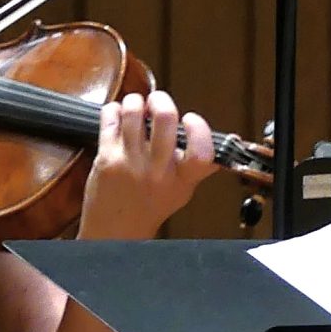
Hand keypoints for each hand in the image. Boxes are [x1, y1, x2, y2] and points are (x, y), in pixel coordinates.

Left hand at [78, 89, 216, 240]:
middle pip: (164, 118)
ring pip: (133, 111)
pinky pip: (110, 118)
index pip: (200, 150)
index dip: (198, 127)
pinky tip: (118, 116)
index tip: (190, 119)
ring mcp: (129, 163)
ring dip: (135, 101)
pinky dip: (114, 110)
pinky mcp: (105, 158)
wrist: (114, 232)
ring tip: (136, 106)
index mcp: (181, 180)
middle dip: (161, 99)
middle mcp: (157, 171)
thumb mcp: (182, 191)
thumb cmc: (148, 208)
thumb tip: (225, 143)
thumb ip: (199, 167)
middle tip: (157, 101)